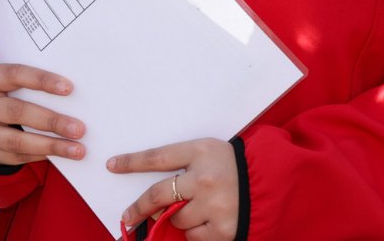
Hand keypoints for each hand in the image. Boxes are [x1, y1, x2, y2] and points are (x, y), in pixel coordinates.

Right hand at [0, 62, 84, 166]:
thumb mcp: (3, 83)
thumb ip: (26, 87)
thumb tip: (69, 96)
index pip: (13, 75)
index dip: (40, 80)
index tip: (68, 88)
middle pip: (16, 111)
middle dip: (50, 121)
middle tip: (79, 128)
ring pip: (16, 140)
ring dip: (51, 145)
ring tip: (77, 149)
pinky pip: (16, 157)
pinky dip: (40, 155)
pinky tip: (59, 155)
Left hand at [110, 138, 236, 238]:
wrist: (271, 183)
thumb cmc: (232, 165)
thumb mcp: (205, 151)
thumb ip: (179, 164)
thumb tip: (153, 190)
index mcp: (199, 152)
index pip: (157, 157)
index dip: (132, 162)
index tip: (112, 166)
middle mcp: (204, 179)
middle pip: (159, 195)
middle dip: (139, 208)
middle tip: (128, 216)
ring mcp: (214, 206)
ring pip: (176, 220)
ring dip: (178, 219)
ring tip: (195, 210)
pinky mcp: (224, 231)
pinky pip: (195, 237)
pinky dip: (195, 233)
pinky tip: (207, 222)